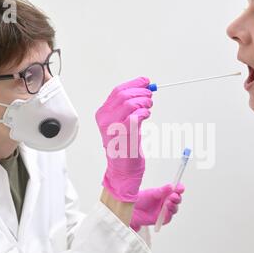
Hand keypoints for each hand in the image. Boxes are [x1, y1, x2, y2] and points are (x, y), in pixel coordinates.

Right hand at [96, 77, 152, 202]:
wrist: (123, 170)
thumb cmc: (124, 147)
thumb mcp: (124, 122)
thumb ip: (130, 107)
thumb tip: (144, 89)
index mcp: (103, 114)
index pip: (117, 91)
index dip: (134, 84)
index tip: (146, 82)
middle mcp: (105, 119)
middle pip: (124, 95)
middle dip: (141, 92)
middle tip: (150, 96)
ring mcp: (113, 127)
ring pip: (129, 104)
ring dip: (143, 102)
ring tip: (148, 107)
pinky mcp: (123, 135)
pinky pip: (135, 116)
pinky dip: (143, 113)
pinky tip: (146, 115)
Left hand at [130, 183, 184, 231]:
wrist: (131, 210)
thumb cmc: (141, 199)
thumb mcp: (152, 193)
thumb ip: (161, 191)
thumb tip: (171, 186)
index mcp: (166, 194)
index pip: (176, 191)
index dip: (179, 189)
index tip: (180, 188)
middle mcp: (167, 202)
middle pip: (177, 200)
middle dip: (177, 198)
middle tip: (174, 196)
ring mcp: (165, 211)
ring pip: (174, 209)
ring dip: (173, 206)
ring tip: (168, 202)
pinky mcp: (161, 219)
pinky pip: (168, 218)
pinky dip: (168, 214)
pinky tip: (166, 211)